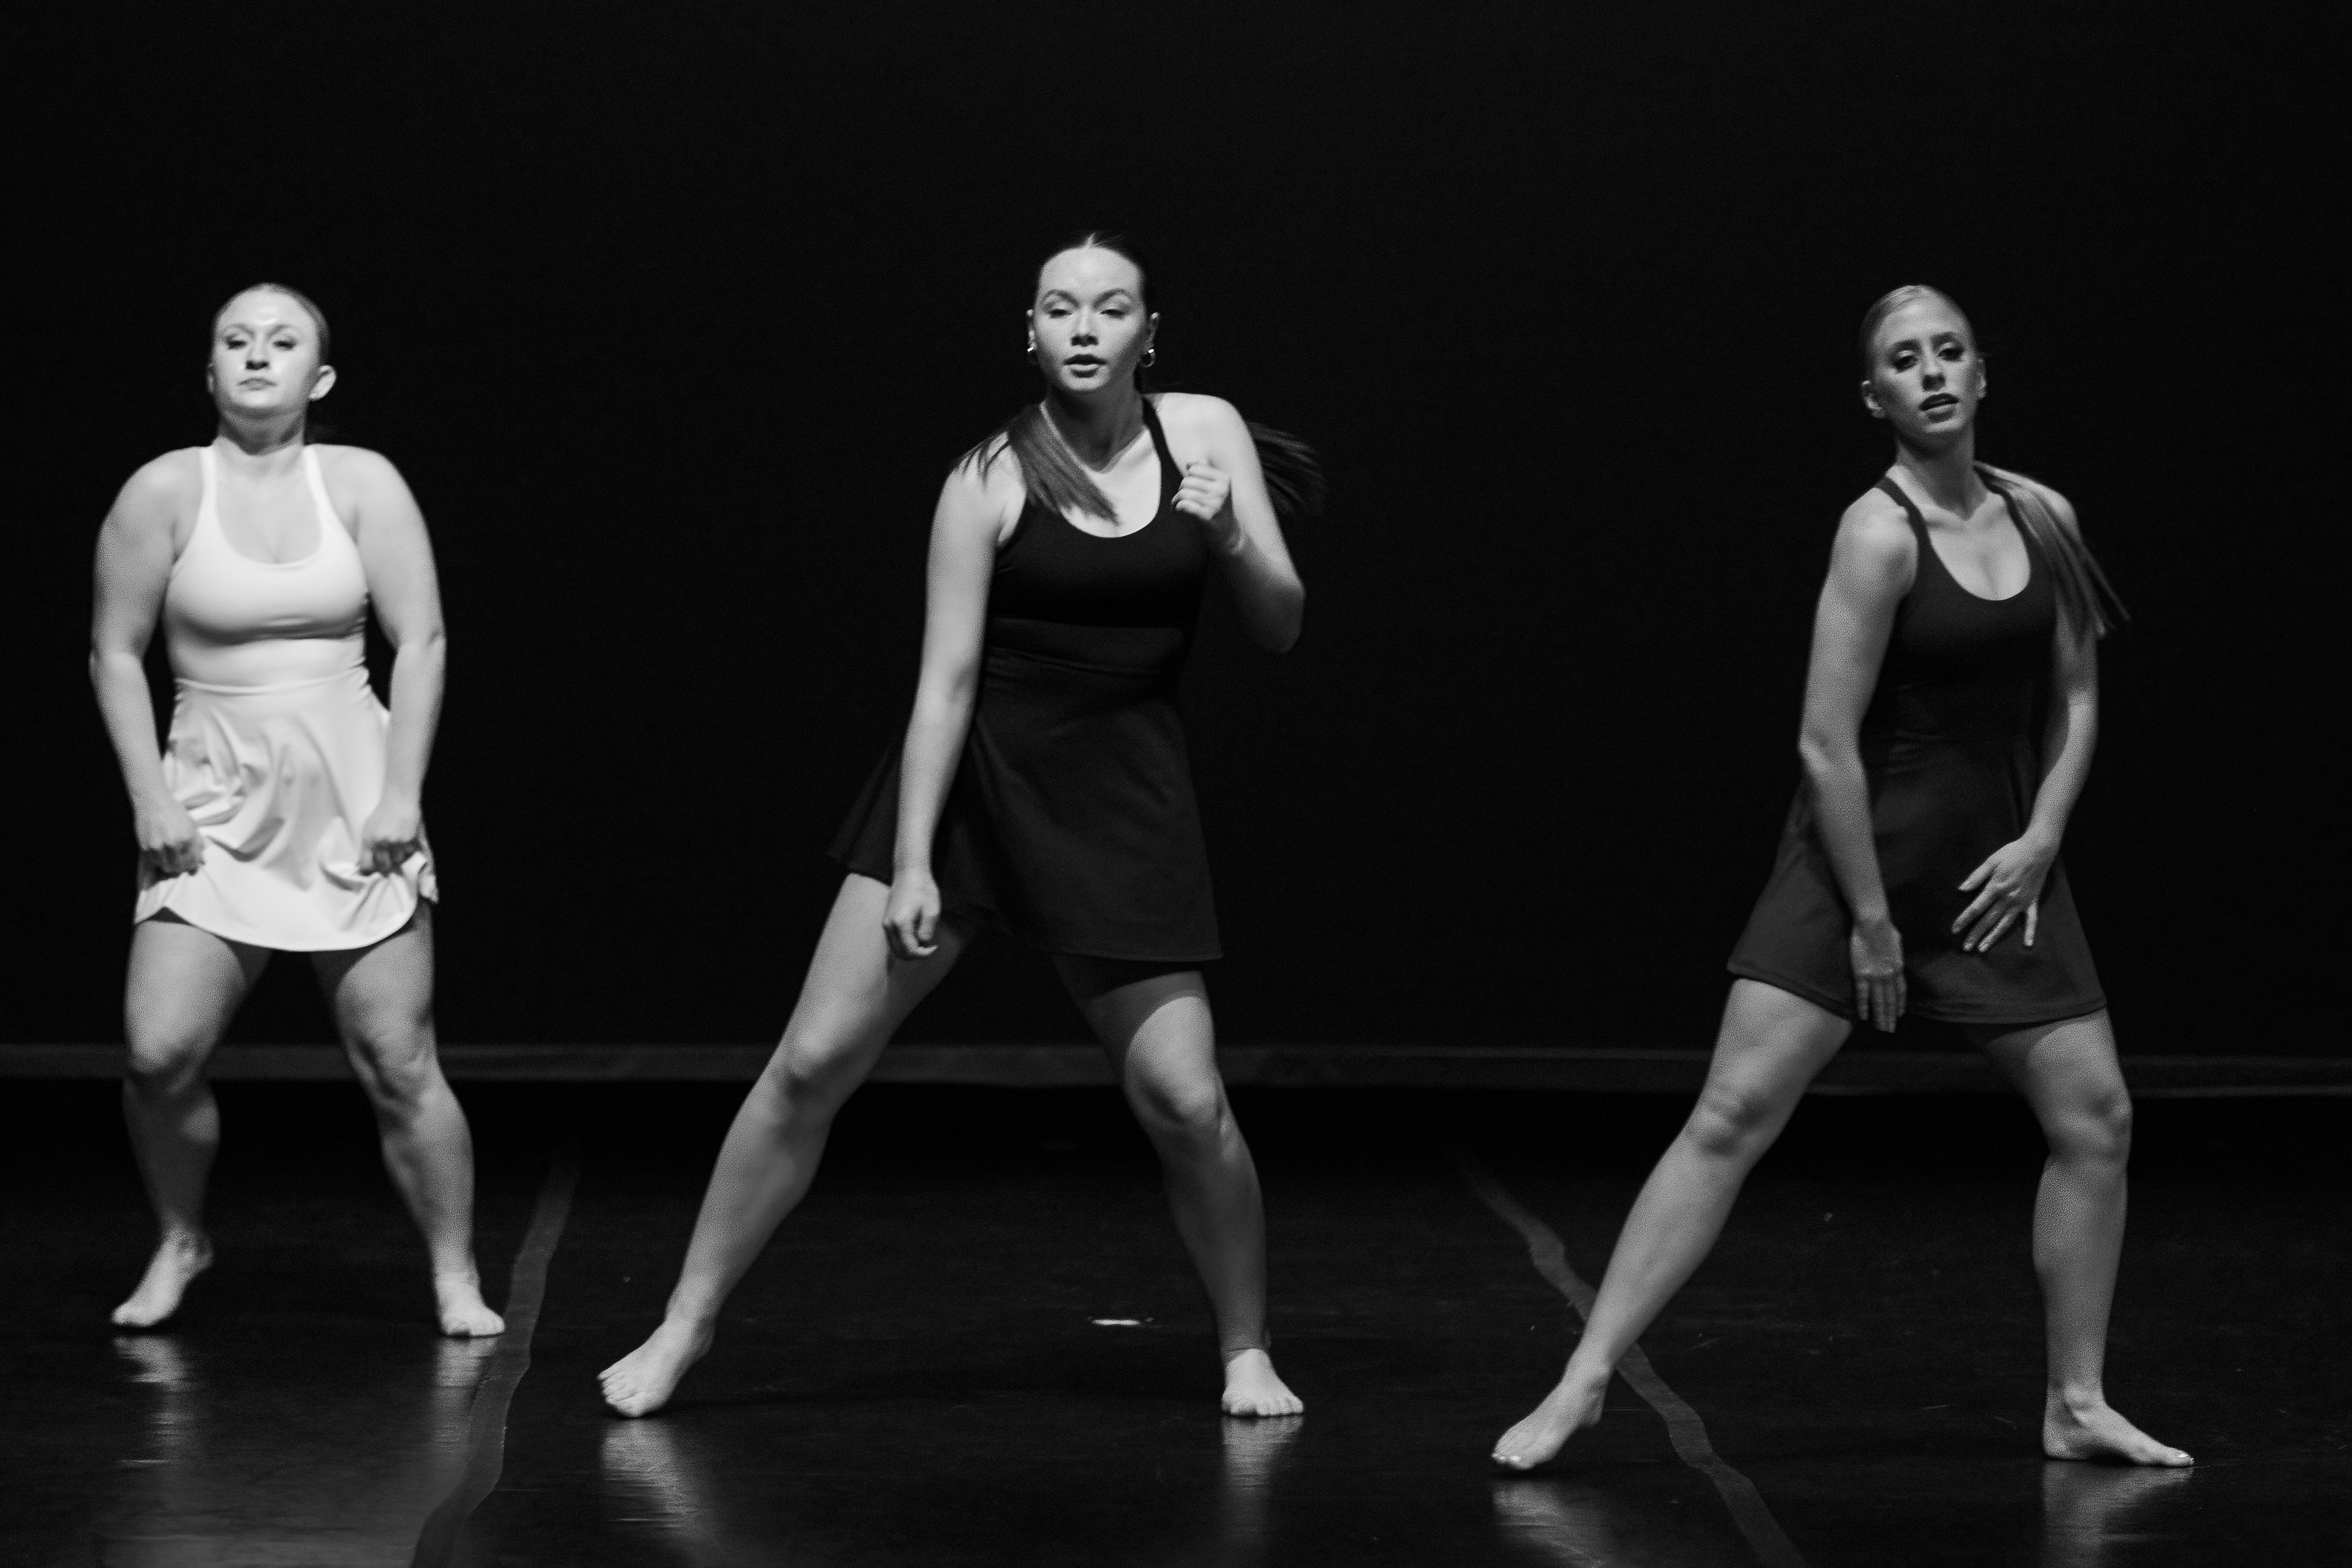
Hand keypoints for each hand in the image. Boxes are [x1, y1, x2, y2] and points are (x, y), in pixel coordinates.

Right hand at [135, 797, 205, 878]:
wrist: (153, 802)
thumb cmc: (175, 812)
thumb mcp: (192, 826)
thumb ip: (198, 845)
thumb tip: (203, 862)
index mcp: (187, 838)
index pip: (192, 862)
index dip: (192, 866)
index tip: (190, 866)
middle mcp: (173, 844)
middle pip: (178, 868)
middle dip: (181, 868)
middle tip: (180, 863)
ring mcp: (157, 847)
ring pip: (165, 867)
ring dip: (169, 864)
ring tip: (170, 856)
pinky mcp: (145, 847)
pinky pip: (154, 862)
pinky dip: (158, 860)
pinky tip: (161, 851)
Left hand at [358, 796, 424, 875]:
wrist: (399, 800)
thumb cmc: (382, 813)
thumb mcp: (368, 829)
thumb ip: (368, 846)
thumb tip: (366, 862)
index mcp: (369, 840)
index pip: (366, 865)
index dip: (369, 871)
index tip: (371, 871)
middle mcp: (382, 844)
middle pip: (384, 866)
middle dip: (385, 866)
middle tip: (387, 863)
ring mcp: (398, 843)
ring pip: (399, 860)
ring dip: (398, 857)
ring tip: (398, 849)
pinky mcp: (411, 840)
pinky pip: (410, 853)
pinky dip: (409, 850)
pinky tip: (406, 842)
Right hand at [883, 869, 943, 959]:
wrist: (909, 874)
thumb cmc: (923, 890)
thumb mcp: (932, 911)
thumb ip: (927, 931)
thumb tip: (923, 944)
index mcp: (901, 924)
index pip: (910, 950)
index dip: (924, 954)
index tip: (934, 946)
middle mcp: (889, 926)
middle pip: (900, 953)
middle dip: (916, 955)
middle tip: (929, 946)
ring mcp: (885, 924)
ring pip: (895, 948)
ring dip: (909, 950)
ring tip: (923, 941)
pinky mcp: (886, 921)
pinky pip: (893, 940)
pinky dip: (904, 943)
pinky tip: (915, 935)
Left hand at [1174, 461, 1240, 548]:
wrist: (1228, 533)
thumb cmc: (1218, 508)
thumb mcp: (1216, 488)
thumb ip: (1205, 473)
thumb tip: (1190, 462)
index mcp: (1225, 479)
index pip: (1195, 468)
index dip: (1187, 477)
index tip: (1186, 487)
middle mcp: (1222, 489)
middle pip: (1187, 480)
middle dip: (1180, 490)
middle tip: (1179, 500)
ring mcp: (1216, 503)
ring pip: (1183, 493)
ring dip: (1175, 501)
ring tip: (1176, 507)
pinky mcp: (1208, 516)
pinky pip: (1185, 505)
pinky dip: (1177, 508)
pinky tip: (1177, 512)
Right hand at [1849, 917, 1905, 1031]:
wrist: (1873, 924)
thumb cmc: (1885, 928)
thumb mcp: (1896, 941)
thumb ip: (1895, 953)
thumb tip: (1894, 955)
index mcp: (1898, 968)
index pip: (1900, 992)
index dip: (1899, 1005)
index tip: (1898, 1015)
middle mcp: (1889, 976)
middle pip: (1890, 1001)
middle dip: (1890, 1017)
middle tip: (1889, 1030)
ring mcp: (1876, 976)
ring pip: (1879, 1001)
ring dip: (1880, 1017)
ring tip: (1881, 1029)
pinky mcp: (1861, 974)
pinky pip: (1863, 995)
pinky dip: (1864, 1007)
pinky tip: (1864, 1017)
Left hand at [1953, 834, 2053, 951]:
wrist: (2038, 850)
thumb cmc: (2012, 853)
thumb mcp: (1991, 861)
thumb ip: (1976, 876)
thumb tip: (1961, 889)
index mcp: (1995, 888)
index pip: (1975, 908)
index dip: (1964, 920)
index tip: (1954, 930)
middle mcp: (2007, 898)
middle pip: (1988, 920)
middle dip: (1975, 934)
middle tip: (1965, 948)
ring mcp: (2021, 902)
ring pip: (2005, 924)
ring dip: (1993, 937)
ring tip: (1983, 948)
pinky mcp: (2032, 901)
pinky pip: (2031, 919)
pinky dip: (2030, 931)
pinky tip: (2027, 944)